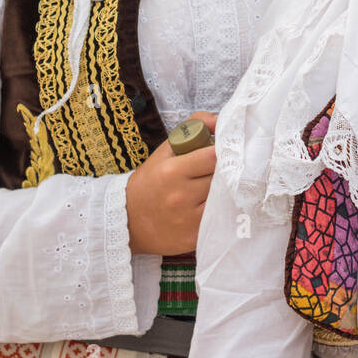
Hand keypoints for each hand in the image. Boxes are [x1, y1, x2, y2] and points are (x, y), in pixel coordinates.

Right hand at [125, 111, 217, 255]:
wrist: (128, 222)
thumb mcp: (164, 151)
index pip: (213, 157)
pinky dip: (222, 211)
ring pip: (224, 198)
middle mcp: (180, 196)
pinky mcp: (195, 237)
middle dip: (227, 171)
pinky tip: (217, 206)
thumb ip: (191, 128)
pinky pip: (220, 219)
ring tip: (222, 187)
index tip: (227, 151)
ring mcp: (188, 220)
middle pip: (221, 178)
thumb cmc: (150, 182)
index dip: (224, 152)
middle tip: (229, 169)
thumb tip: (217, 119)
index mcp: (172, 172)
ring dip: (226, 191)